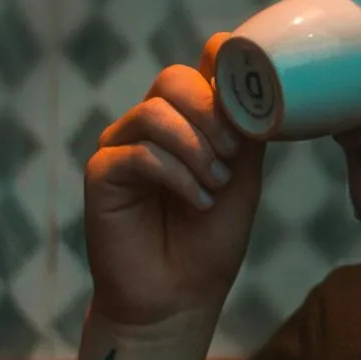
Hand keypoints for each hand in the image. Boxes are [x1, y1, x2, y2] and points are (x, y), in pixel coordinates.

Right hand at [81, 35, 265, 327]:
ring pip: (154, 113)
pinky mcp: (102, 172)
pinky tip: (198, 202)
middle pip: (174, 80)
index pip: (202, 62)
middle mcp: (151, 125)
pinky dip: (176, 176)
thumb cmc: (211, 239)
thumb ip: (246, 129)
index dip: (226, 65)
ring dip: (194, 149)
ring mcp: (123, 145)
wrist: (179, 297)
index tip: (251, 100)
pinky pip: (138, 153)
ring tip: (215, 185)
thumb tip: (258, 85)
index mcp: (189, 118)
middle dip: (210, 113)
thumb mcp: (243, 177)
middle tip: (231, 155)